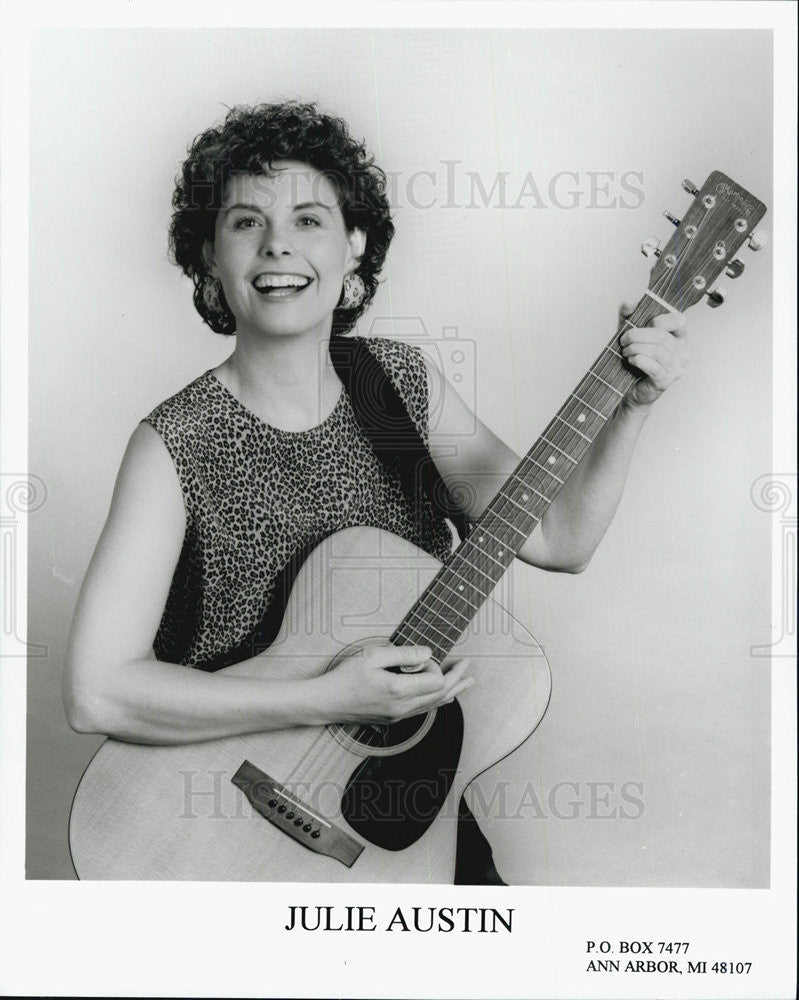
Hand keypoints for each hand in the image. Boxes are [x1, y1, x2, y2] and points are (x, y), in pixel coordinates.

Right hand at [311, 643, 472, 724]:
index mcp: (399, 691)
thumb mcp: (373, 656)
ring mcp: (398, 716)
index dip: (437, 667)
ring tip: (466, 683)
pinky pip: (422, 710)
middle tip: (467, 666)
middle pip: (441, 696)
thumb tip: (427, 653)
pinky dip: (436, 700)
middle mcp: (402, 708)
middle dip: (457, 679)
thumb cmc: (345, 677)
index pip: (436, 682)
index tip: (424, 656)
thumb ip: (403, 654)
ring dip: (451, 692)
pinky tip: (442, 696)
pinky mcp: (393, 718)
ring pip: (434, 706)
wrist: (326, 702)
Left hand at [618, 300, 688, 408]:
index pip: (679, 321)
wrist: (631, 392)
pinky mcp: (665, 381)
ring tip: (625, 351)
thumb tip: (627, 302)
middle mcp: (682, 353)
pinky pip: (653, 366)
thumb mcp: (632, 337)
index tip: (645, 323)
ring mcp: (676, 368)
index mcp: (678, 339)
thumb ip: (630, 318)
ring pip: (657, 351)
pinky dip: (639, 360)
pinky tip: (631, 360)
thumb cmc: (635, 364)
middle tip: (624, 340)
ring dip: (636, 348)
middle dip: (638, 335)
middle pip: (662, 336)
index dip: (660, 319)